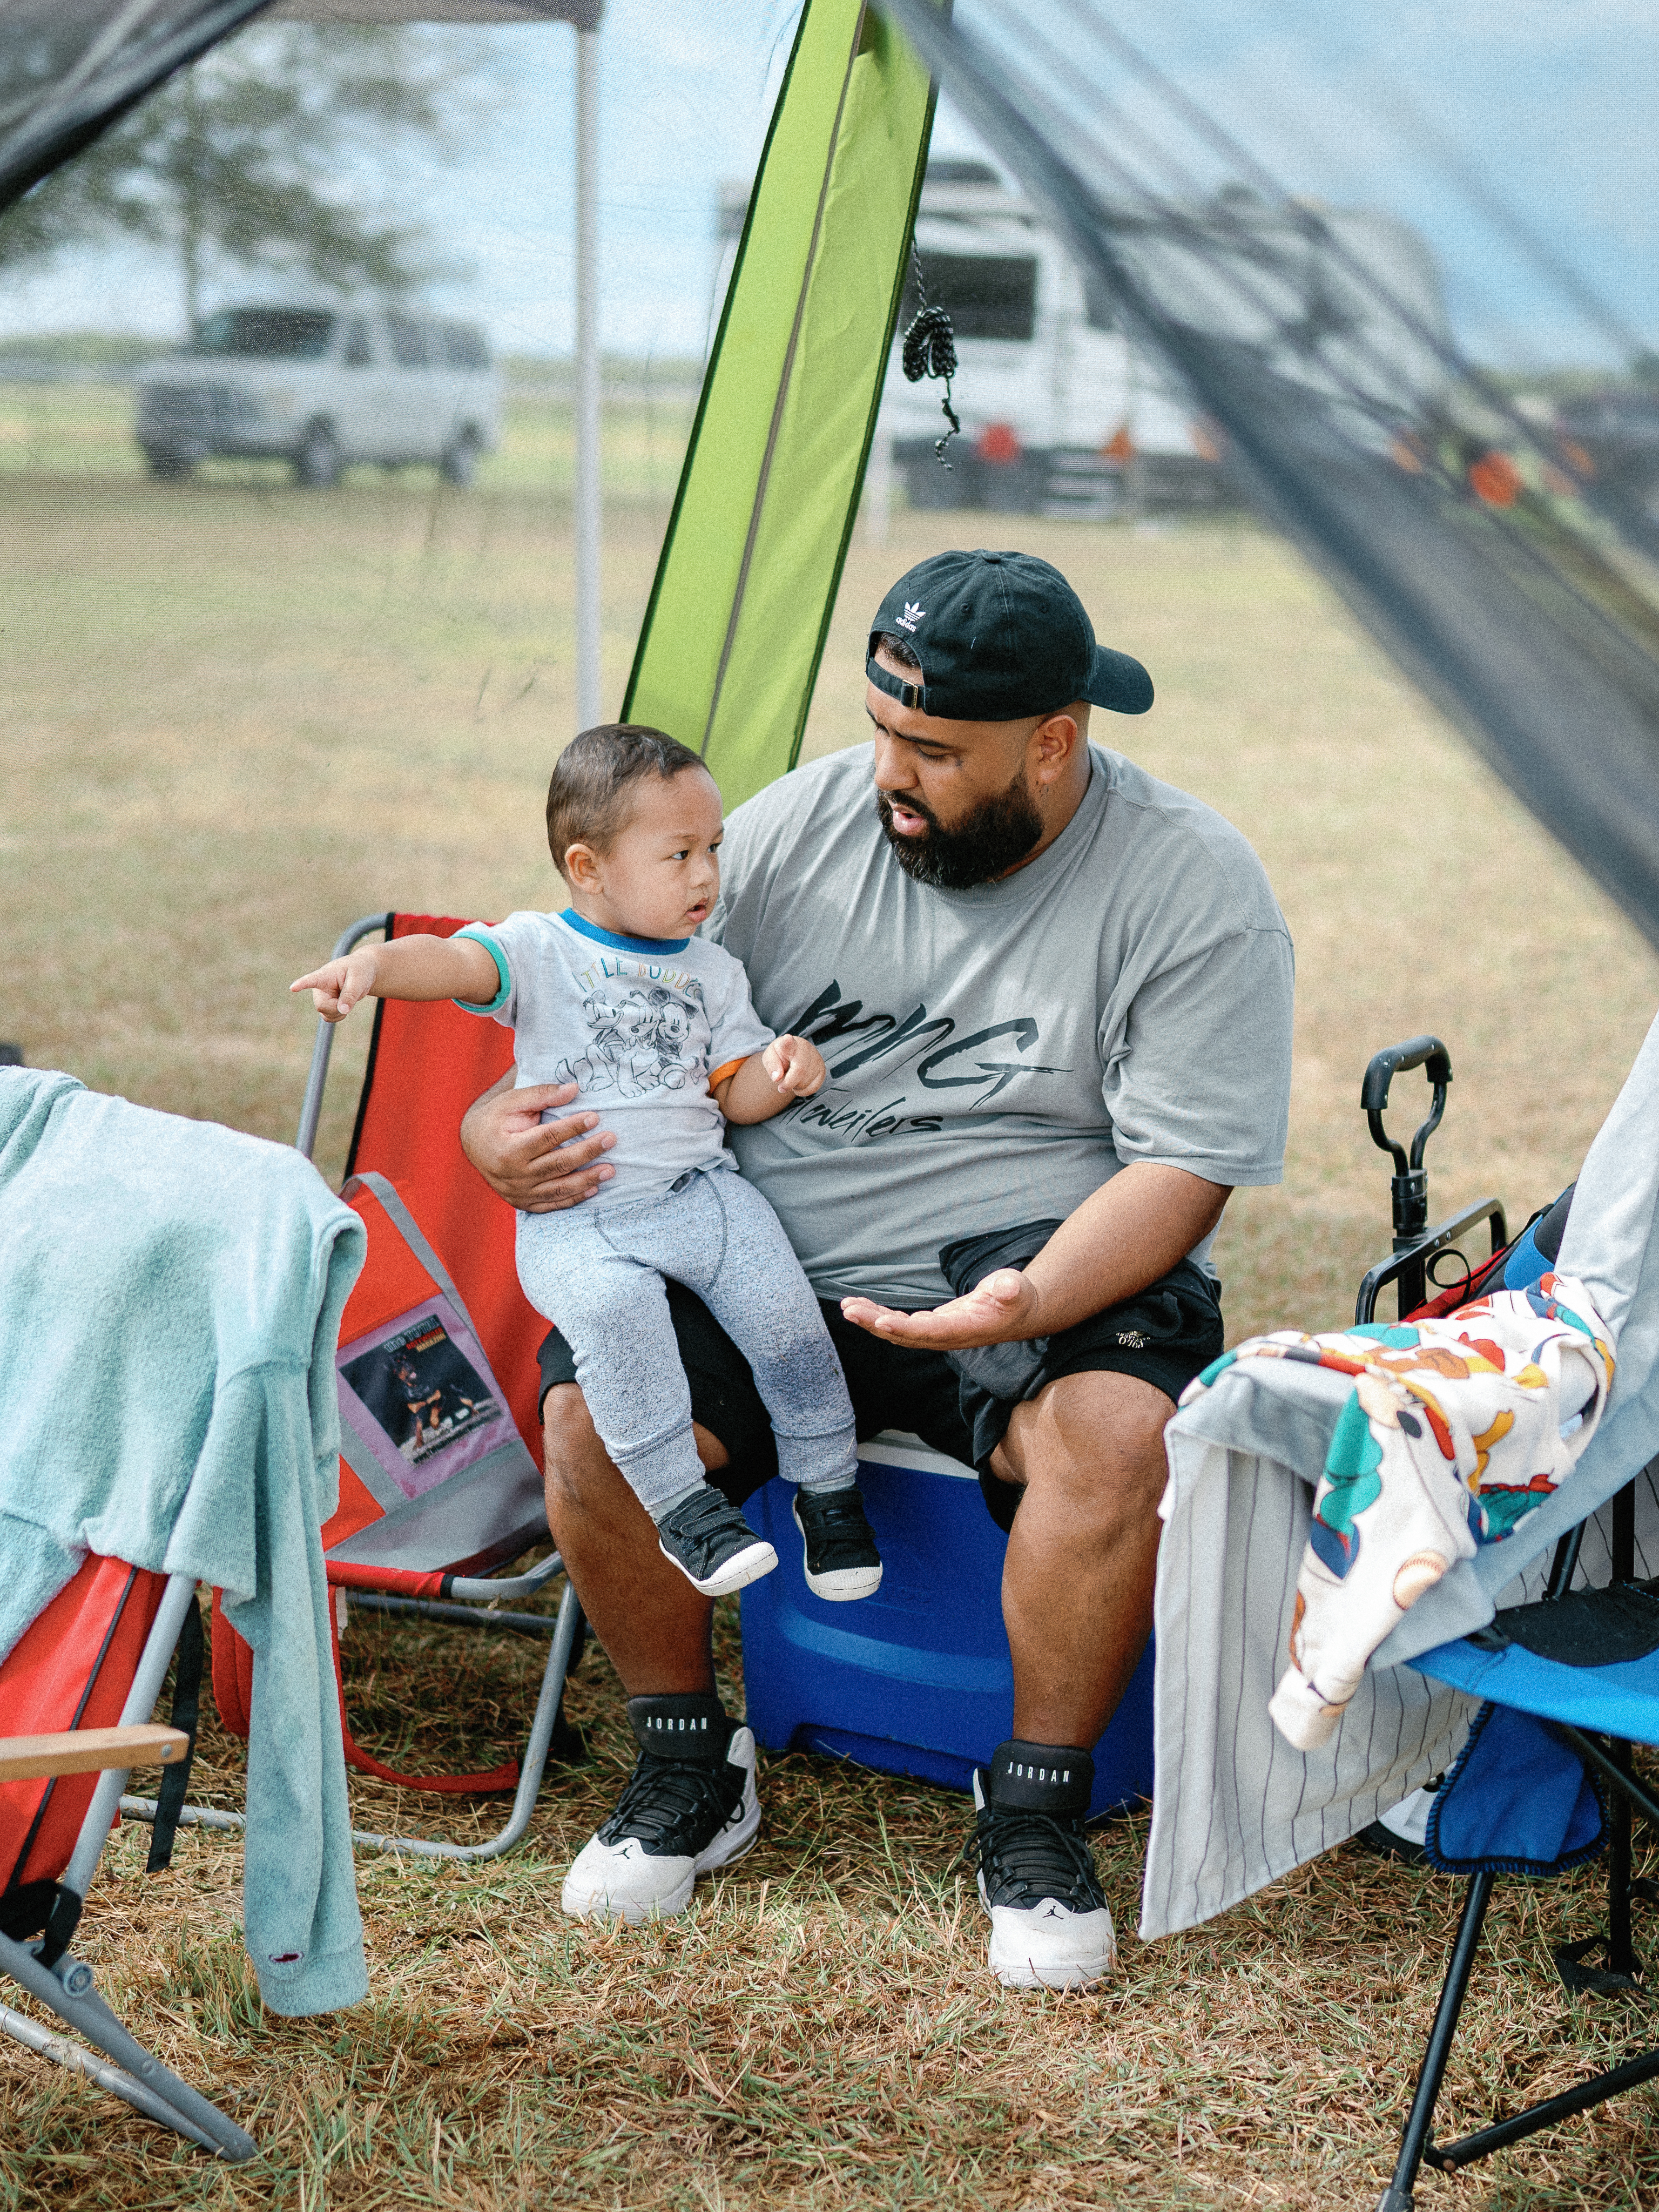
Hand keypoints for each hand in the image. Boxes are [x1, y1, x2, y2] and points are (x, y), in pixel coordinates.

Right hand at [291, 949, 379, 1022]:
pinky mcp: (325, 1006)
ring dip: (339, 1012)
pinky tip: (344, 1006)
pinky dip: (339, 1016)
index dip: (302, 984)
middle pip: (321, 1006)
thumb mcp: (359, 980)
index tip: (293, 987)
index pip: (312, 980)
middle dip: (337, 1007)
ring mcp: (321, 997)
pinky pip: (329, 1018)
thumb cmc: (360, 971)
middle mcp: (319, 987)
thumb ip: (350, 994)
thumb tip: (342, 1011)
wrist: (363, 972)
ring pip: (325, 1014)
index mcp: (326, 975)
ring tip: (347, 998)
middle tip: (350, 996)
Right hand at [458, 1079, 615, 1212]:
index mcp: (508, 1148)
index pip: (546, 1137)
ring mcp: (518, 1192)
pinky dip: (574, 1198)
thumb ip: (542, 1095)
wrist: (472, 1144)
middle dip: (587, 1151)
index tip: (594, 1117)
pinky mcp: (523, 1202)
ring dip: (587, 1179)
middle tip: (611, 1139)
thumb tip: (574, 1089)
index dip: (572, 1127)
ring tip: (611, 1169)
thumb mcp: (512, 1102)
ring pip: (558, 1189)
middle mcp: (513, 1175)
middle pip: (557, 1164)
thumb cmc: (495, 1118)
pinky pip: (552, 1203)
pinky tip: (594, 1189)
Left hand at [762, 1033, 825, 1098]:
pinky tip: (799, 1082)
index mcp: (789, 1043)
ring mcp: (816, 1060)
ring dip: (795, 1086)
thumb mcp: (770, 1057)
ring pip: (804, 1083)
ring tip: (792, 1077)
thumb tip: (777, 1078)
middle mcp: (806, 1049)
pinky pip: (811, 1089)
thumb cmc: (780, 1056)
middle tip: (781, 1087)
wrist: (794, 1056)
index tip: (787, 1039)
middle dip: (788, 1083)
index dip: (788, 1042)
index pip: (789, 1043)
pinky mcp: (822, 1071)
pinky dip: (803, 1091)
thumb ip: (771, 1065)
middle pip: (799, 1071)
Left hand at [840, 1267, 1041, 1349]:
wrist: (1018, 1313)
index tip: (880, 1321)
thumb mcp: (1017, 1289)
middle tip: (849, 1311)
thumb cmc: (1017, 1298)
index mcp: (964, 1330)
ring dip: (871, 1321)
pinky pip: (901, 1325)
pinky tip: (862, 1307)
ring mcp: (937, 1333)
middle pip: (905, 1336)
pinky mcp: (932, 1325)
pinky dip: (880, 1316)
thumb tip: (1006, 1287)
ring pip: (898, 1332)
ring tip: (847, 1307)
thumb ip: (1010, 1289)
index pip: (930, 1333)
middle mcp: (946, 1337)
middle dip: (875, 1324)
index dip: (905, 1329)